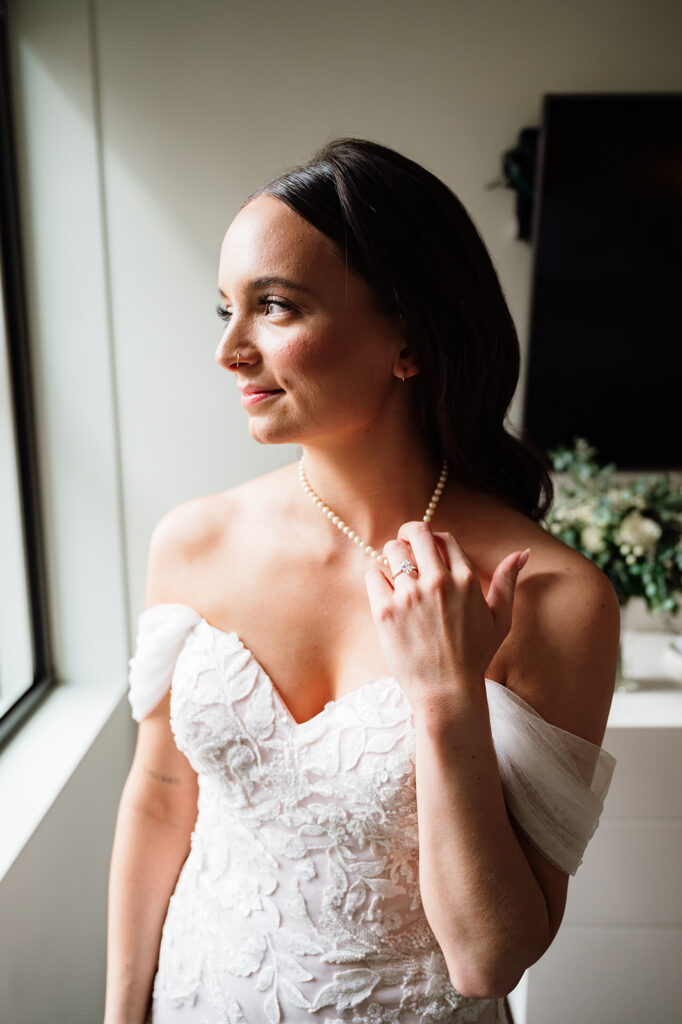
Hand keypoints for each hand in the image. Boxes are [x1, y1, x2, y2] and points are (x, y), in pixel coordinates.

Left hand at [365, 520, 528, 710]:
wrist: (447, 692)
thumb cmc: (474, 657)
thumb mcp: (500, 619)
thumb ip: (507, 581)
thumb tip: (523, 552)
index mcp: (466, 579)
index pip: (444, 538)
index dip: (434, 540)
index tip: (428, 551)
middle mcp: (438, 582)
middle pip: (416, 532)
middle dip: (408, 533)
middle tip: (403, 544)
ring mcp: (410, 595)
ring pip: (392, 551)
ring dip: (392, 555)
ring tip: (394, 571)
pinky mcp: (385, 610)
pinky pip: (373, 575)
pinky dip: (377, 579)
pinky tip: (385, 594)